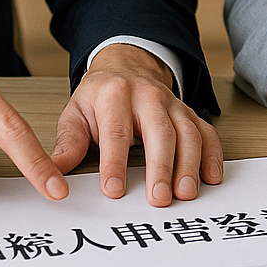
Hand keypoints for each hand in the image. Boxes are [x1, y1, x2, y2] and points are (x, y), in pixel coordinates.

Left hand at [51, 43, 222, 207]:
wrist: (124, 67)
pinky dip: (212, 154)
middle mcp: (147, 97)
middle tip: (159, 199)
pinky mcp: (188, 113)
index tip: (113, 191)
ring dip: (189, 164)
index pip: (115, 132)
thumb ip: (68, 144)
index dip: (114, 163)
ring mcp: (172, 104)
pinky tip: (211, 177)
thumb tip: (53, 173)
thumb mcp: (75, 114)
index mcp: (114, 95)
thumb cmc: (99, 97)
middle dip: (160, 166)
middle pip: (159, 132)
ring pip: (187, 132)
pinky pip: (206, 131)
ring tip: (186, 193)